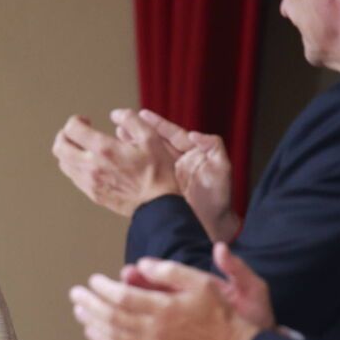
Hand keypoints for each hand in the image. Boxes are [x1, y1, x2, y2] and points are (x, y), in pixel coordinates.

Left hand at [53, 114, 179, 217]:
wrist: (158, 205)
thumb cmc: (157, 171)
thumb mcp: (151, 137)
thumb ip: (131, 120)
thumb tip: (115, 114)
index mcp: (104, 149)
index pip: (72, 129)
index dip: (76, 120)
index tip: (87, 121)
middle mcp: (91, 166)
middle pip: (59, 147)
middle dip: (64, 135)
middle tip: (77, 132)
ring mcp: (90, 182)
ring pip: (63, 163)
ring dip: (68, 151)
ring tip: (83, 147)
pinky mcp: (92, 194)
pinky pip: (73, 177)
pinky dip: (75, 166)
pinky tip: (90, 163)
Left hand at [69, 244, 271, 339]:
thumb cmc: (220, 313)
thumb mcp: (202, 281)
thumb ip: (169, 271)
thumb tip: (140, 263)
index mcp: (164, 308)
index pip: (122, 297)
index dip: (103, 288)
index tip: (93, 279)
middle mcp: (154, 330)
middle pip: (112, 316)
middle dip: (91, 304)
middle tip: (75, 294)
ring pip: (113, 335)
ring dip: (93, 322)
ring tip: (79, 311)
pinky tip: (94, 334)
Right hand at [125, 109, 237, 241]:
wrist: (213, 225)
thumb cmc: (220, 197)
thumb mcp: (222, 168)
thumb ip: (213, 147)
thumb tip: (195, 135)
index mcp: (191, 153)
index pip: (172, 134)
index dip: (157, 124)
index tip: (142, 114)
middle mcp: (177, 162)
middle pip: (155, 142)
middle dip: (138, 132)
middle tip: (122, 124)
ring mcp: (167, 176)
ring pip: (148, 157)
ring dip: (133, 147)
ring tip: (117, 137)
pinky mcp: (161, 190)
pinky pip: (145, 176)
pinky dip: (134, 168)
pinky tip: (121, 163)